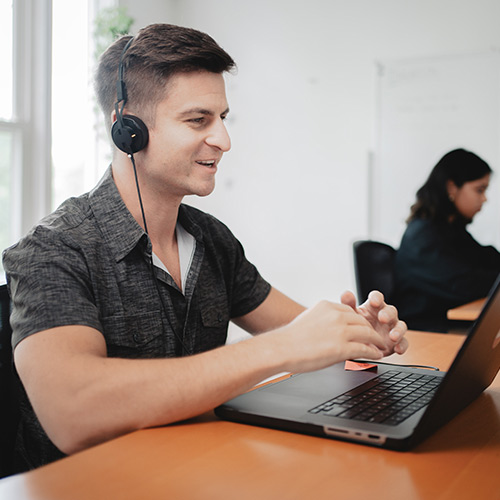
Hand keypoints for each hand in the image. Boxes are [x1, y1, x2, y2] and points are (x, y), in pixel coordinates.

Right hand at [271, 300, 388, 373]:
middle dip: (370, 330)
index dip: (359, 321)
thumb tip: (330, 330)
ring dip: (376, 341)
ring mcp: (340, 331)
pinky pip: (365, 348)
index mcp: (327, 306)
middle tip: (376, 337)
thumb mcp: (309, 319)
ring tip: (380, 346)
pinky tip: (376, 355)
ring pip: (367, 333)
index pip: (350, 311)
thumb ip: (323, 320)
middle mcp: (336, 315)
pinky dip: (373, 352)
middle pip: (362, 321)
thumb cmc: (290, 339)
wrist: (282, 348)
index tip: (363, 327)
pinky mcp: (342, 347)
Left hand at [340, 290, 407, 356]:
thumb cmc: (356, 325)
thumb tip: (346, 294)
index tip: (373, 302)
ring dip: (398, 330)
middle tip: (382, 318)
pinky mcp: (397, 341)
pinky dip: (402, 345)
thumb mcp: (351, 316)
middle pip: (390, 311)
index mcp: (374, 306)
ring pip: (400, 326)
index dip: (376, 298)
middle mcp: (385, 315)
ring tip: (392, 337)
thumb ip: (349, 305)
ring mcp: (392, 328)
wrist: (358, 344)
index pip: (377, 297)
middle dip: (387, 314)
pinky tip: (398, 349)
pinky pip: (404, 342)